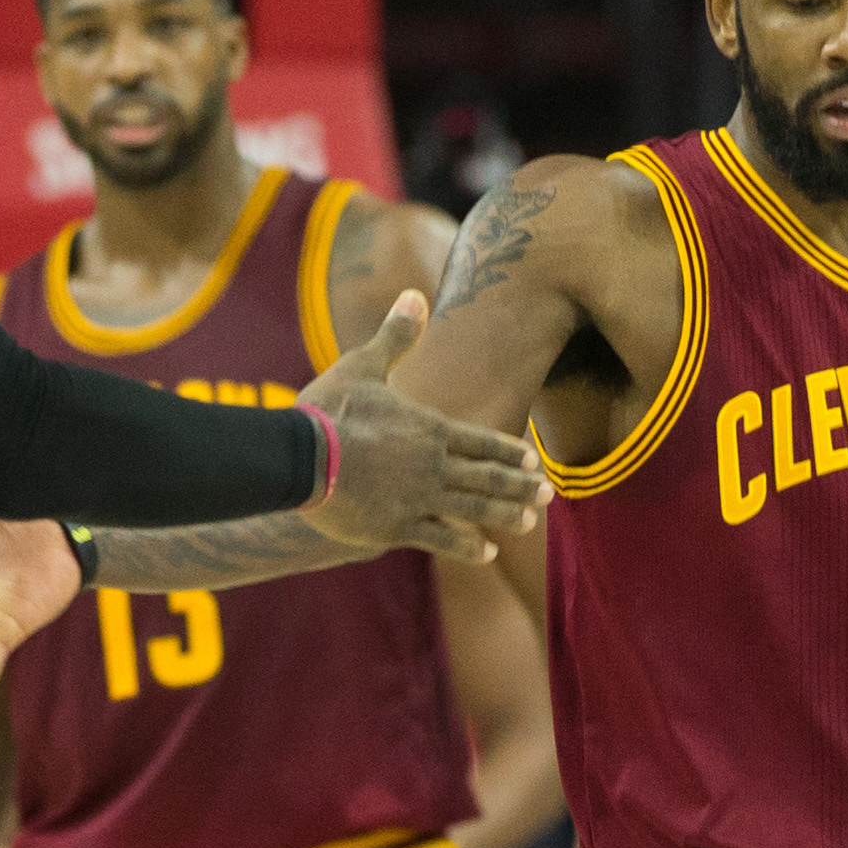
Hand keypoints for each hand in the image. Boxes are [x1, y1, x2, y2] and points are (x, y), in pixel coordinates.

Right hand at [300, 293, 549, 559]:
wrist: (298, 456)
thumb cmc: (327, 410)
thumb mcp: (363, 366)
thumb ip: (395, 337)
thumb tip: (414, 294)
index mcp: (428, 428)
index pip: (481, 441)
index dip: (509, 452)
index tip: (533, 462)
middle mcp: (433, 464)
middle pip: (488, 476)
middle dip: (521, 485)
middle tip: (549, 494)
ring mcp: (419, 497)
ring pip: (476, 508)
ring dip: (507, 514)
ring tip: (530, 521)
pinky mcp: (397, 526)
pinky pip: (443, 538)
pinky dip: (467, 547)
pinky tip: (486, 553)